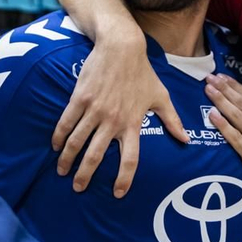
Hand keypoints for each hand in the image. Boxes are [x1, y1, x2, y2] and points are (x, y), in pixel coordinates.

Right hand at [52, 30, 186, 196]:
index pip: (130, 159)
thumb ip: (172, 120)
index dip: (124, 179)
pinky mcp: (80, 99)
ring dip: (68, 159)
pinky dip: (59, 137)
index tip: (118, 193)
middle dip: (85, 175)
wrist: (121, 47)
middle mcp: (112, 120)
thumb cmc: (142, 72)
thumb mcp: (161, 96)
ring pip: (76, 142)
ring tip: (62, 171)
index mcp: (133, 123)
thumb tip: (186, 139)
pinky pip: (66, 122)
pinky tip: (55, 146)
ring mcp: (94, 110)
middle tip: (78, 187)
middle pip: (96, 156)